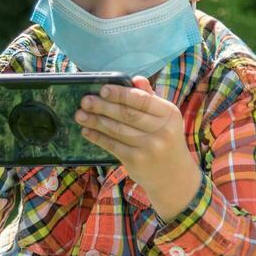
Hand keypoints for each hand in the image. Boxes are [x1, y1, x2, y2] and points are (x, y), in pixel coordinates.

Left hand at [74, 75, 201, 220]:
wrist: (174, 176)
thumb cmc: (166, 139)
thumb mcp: (165, 118)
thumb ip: (150, 98)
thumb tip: (135, 79)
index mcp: (169, 114)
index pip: (142, 100)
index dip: (120, 94)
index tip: (103, 89)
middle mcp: (162, 131)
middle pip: (127, 115)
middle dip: (103, 106)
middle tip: (85, 100)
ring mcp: (149, 147)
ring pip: (117, 130)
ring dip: (95, 121)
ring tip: (80, 114)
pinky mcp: (136, 161)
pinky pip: (112, 145)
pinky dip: (98, 137)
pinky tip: (87, 131)